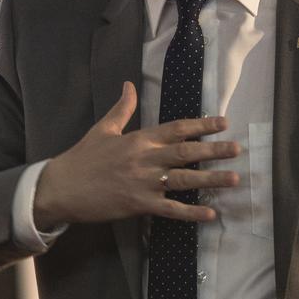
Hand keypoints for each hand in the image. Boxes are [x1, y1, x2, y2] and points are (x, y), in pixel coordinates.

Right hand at [33, 81, 239, 229]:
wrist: (61, 188)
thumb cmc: (82, 158)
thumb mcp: (103, 129)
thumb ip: (121, 108)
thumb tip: (129, 85)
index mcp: (138, 139)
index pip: (176, 128)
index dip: (201, 125)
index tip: (223, 122)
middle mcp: (145, 158)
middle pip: (185, 152)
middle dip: (213, 150)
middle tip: (237, 149)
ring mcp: (143, 183)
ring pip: (183, 180)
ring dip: (210, 179)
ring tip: (234, 178)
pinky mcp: (139, 205)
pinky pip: (171, 209)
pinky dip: (191, 213)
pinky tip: (210, 214)